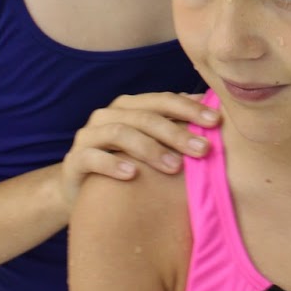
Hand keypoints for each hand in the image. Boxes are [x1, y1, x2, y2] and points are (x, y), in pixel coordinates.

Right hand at [58, 92, 220, 208]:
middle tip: (203, 151)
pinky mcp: (74, 160)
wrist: (81, 190)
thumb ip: (175, 129)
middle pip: (146, 116)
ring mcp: (89, 135)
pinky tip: (133, 174)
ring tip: (174, 167)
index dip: (190, 109)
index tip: (216, 123)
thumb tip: (215, 115)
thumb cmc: (126, 165)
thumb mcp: (151, 146)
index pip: (163, 100)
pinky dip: (113, 164)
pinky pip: (93, 157)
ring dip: (150, 149)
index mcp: (130, 107)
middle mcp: (108, 115)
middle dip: (177, 132)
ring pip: (120, 133)